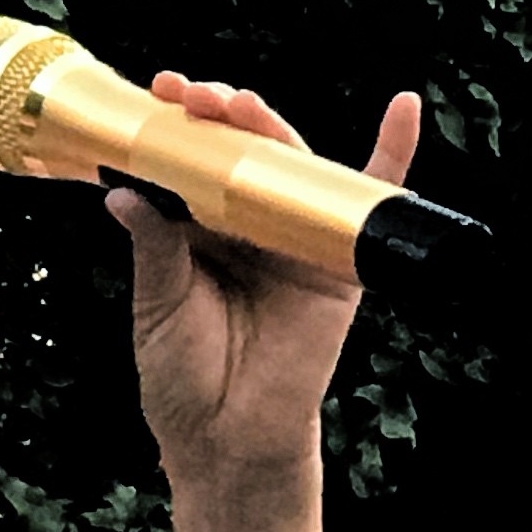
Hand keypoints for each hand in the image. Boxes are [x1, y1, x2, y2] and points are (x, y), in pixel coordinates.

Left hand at [112, 80, 422, 502]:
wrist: (228, 438)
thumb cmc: (185, 377)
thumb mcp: (158, 302)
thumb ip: (154, 243)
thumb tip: (127, 187)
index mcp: (199, 230)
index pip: (193, 159)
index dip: (178, 122)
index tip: (157, 92)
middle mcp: (249, 227)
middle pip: (242, 149)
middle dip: (217, 112)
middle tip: (190, 95)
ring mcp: (295, 240)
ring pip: (291, 163)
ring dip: (270, 123)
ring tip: (239, 104)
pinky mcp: (339, 264)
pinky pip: (370, 204)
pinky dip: (394, 155)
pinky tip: (404, 108)